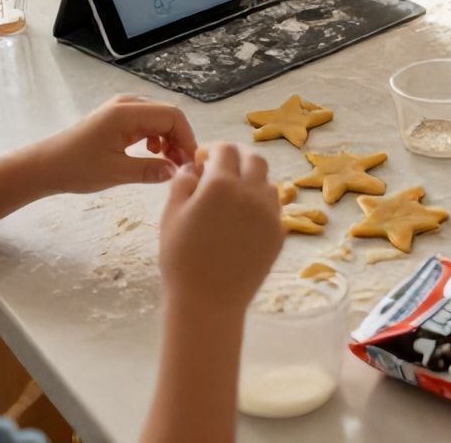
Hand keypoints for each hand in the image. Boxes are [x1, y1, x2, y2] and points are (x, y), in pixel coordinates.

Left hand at [28, 95, 196, 194]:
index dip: (187, 137)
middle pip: (168, 114)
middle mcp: (127, 104)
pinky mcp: (117, 117)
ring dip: (169, 138)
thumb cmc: (76, 168)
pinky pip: (147, 122)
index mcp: (127, 113)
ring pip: (159, 118)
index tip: (189, 161)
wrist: (44, 166)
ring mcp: (121, 109)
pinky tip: (151, 153)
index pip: (172, 116)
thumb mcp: (115, 172)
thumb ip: (149, 170)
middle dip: (179, 138)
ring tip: (167, 162)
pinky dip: (156, 137)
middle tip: (180, 165)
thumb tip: (175, 171)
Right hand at [158, 142, 281, 313]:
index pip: (225, 149)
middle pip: (254, 159)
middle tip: (221, 170)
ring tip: (233, 196)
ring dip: (252, 181)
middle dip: (237, 158)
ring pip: (268, 182)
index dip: (212, 150)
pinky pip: (274, 208)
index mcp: (222, 184)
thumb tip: (194, 167)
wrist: (209, 301)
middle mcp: (252, 193)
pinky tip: (243, 220)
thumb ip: (183, 183)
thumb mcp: (171, 216)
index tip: (202, 161)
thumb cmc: (181, 259)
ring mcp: (271, 213)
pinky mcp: (279, 233)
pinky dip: (260, 204)